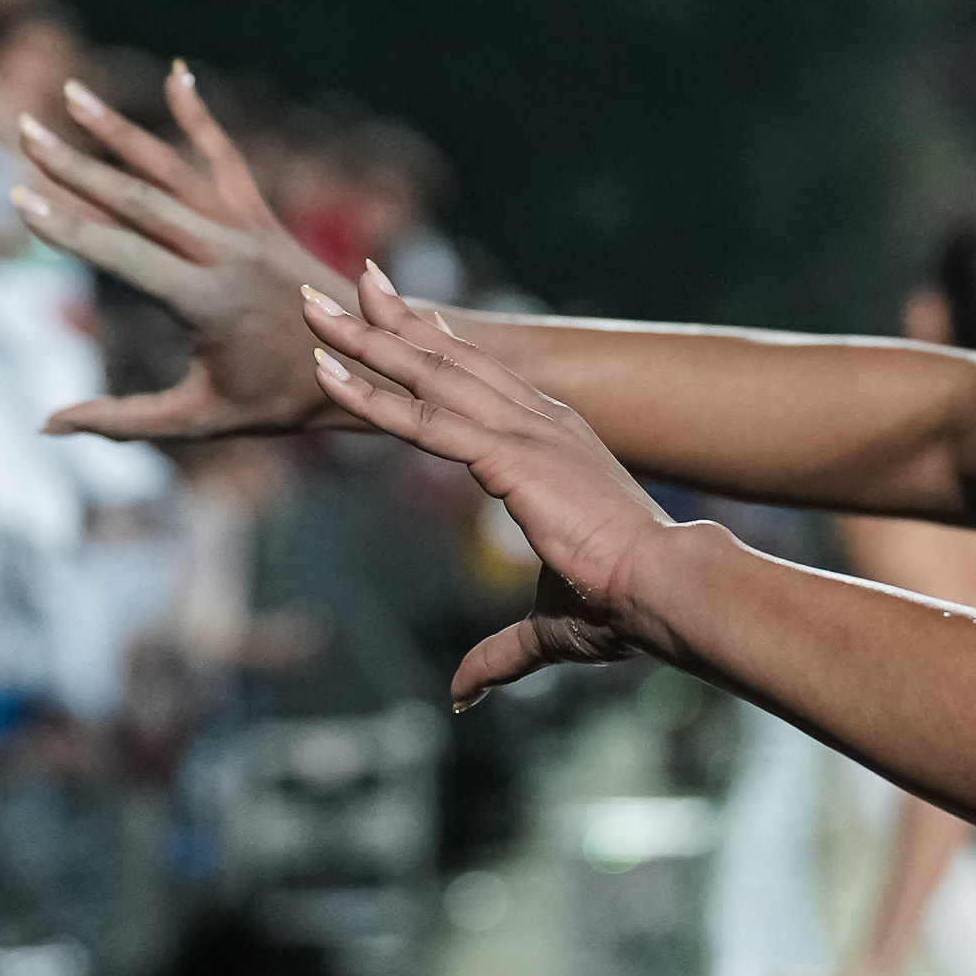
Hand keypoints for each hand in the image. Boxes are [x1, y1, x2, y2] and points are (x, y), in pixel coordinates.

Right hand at [12, 62, 351, 439]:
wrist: (363, 360)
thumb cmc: (277, 400)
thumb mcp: (197, 421)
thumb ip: (120, 420)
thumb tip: (45, 424)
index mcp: (206, 300)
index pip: (123, 254)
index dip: (67, 227)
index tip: (22, 199)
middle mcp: (224, 251)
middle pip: (137, 198)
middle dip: (74, 164)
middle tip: (25, 131)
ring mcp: (243, 225)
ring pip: (173, 168)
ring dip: (118, 129)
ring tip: (72, 93)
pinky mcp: (259, 214)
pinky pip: (224, 157)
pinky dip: (200, 117)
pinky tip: (177, 74)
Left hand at [303, 263, 683, 707]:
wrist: (665, 589)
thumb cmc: (621, 605)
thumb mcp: (547, 627)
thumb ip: (499, 653)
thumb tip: (462, 694)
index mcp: (555, 439)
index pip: (485, 378)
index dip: (440, 345)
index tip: (412, 314)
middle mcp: (538, 419)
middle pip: (448, 357)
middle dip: (391, 318)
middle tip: (345, 281)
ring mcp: (522, 430)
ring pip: (425, 375)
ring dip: (363, 338)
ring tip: (310, 306)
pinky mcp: (507, 454)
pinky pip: (421, 421)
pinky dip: (370, 396)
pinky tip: (326, 374)